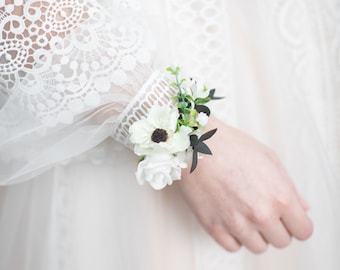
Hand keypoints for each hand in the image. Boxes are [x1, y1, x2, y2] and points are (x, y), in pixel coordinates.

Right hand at [177, 116, 312, 252]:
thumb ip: (289, 187)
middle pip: (281, 241)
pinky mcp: (214, 227)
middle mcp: (260, 214)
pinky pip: (233, 246)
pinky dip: (234, 236)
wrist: (195, 144)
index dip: (296, 224)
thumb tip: (302, 208)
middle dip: (277, 228)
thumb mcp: (269, 158)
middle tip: (265, 212)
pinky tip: (231, 219)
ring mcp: (236, 223)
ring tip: (245, 213)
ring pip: (258, 247)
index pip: (302, 230)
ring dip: (256, 234)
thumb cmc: (230, 146)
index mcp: (279, 196)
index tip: (289, 219)